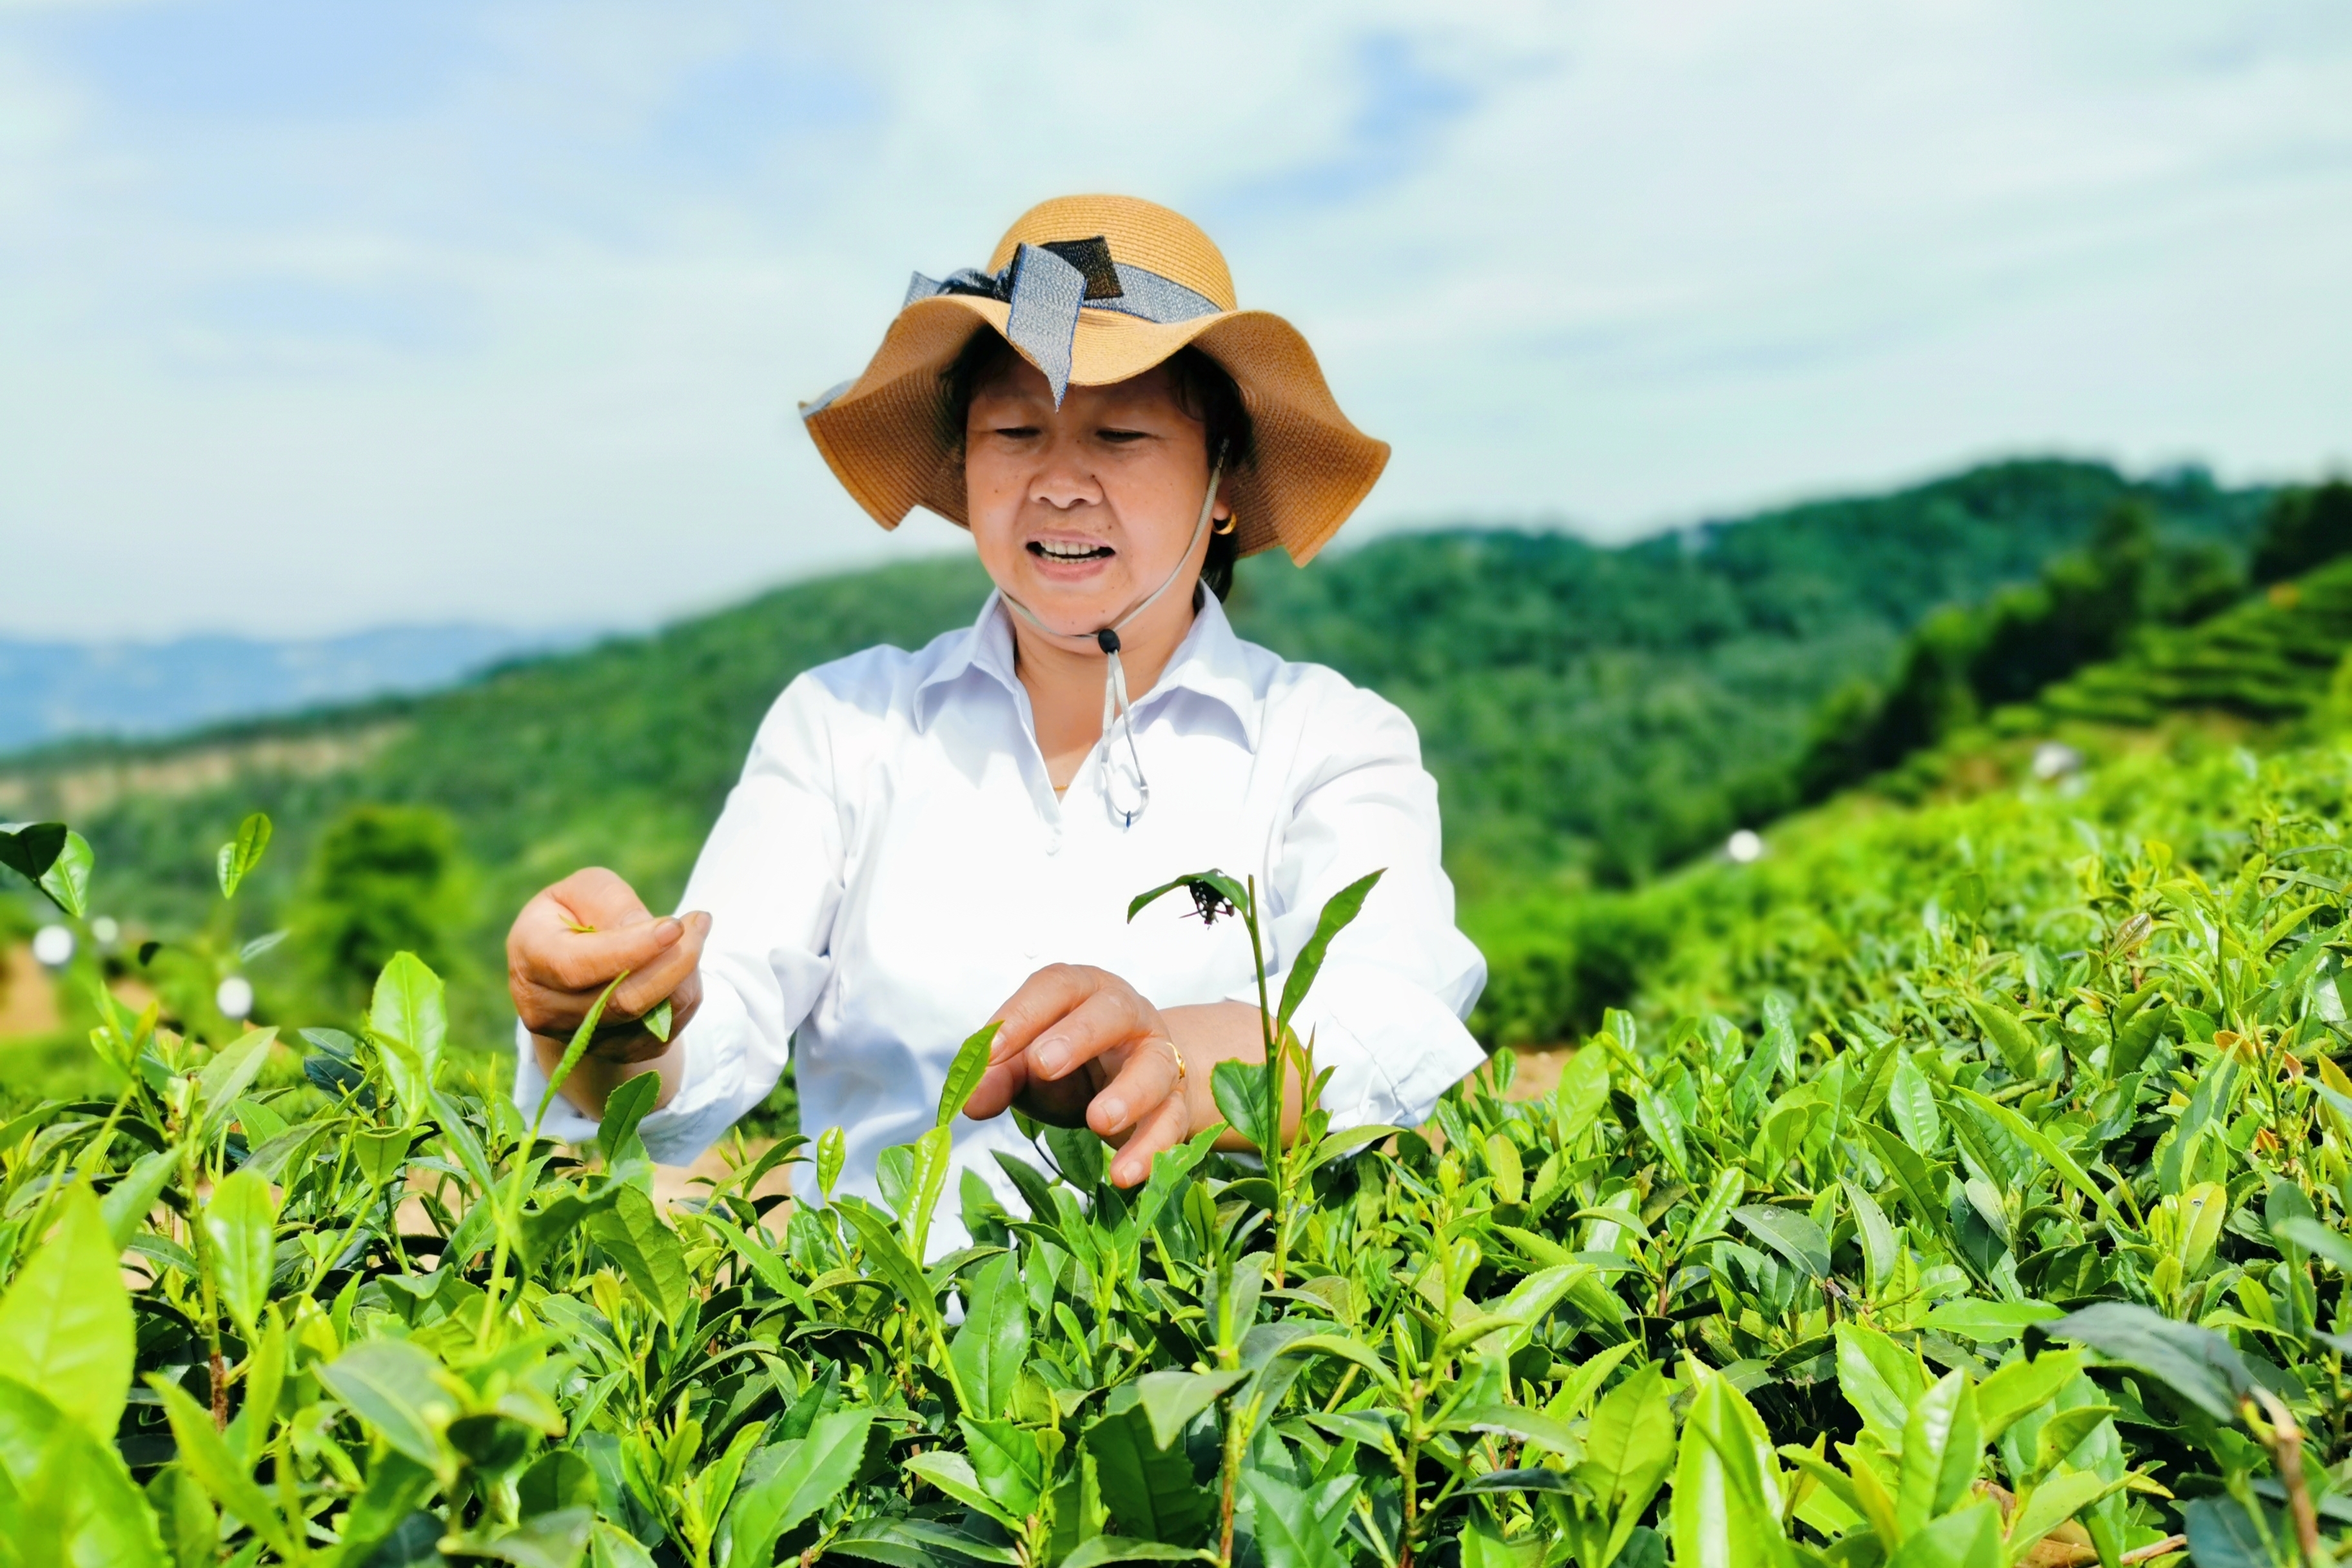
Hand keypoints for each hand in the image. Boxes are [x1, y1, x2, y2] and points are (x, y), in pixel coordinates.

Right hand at [507, 868, 708, 1112]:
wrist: (571, 961)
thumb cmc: (577, 912)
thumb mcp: (587, 890)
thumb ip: (615, 906)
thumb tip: (659, 934)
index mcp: (529, 957)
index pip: (577, 966)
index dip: (631, 950)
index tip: (675, 926)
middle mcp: (544, 1008)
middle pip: (621, 1001)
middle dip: (674, 963)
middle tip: (700, 922)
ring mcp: (578, 1039)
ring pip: (651, 1020)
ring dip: (686, 977)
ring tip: (693, 936)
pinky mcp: (614, 1053)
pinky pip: (665, 1032)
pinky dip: (685, 997)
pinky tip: (682, 967)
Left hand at [963, 964, 1190, 1186]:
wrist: (1141, 1083)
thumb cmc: (1074, 1065)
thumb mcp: (1030, 1067)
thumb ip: (999, 1077)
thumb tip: (968, 1102)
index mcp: (1083, 991)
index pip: (1055, 987)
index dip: (1022, 1014)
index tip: (991, 1051)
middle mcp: (1127, 1014)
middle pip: (1111, 1012)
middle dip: (1077, 1036)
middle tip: (1042, 1065)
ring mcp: (1159, 1056)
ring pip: (1154, 1066)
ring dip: (1128, 1094)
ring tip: (1098, 1122)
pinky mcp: (1177, 1101)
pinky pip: (1171, 1121)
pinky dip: (1151, 1149)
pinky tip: (1124, 1175)